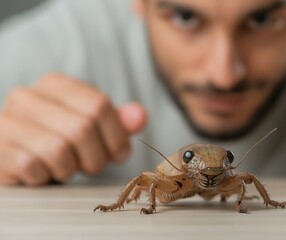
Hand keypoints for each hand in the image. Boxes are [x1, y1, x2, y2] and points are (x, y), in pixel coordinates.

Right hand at [0, 74, 146, 185]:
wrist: (18, 160)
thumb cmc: (60, 143)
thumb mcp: (93, 129)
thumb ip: (117, 121)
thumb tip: (140, 115)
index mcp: (55, 84)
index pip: (99, 106)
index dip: (116, 136)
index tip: (118, 154)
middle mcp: (26, 96)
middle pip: (82, 128)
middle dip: (95, 157)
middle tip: (90, 165)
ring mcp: (6, 122)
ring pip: (59, 150)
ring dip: (70, 169)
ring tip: (64, 167)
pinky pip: (34, 168)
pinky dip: (46, 177)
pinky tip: (43, 172)